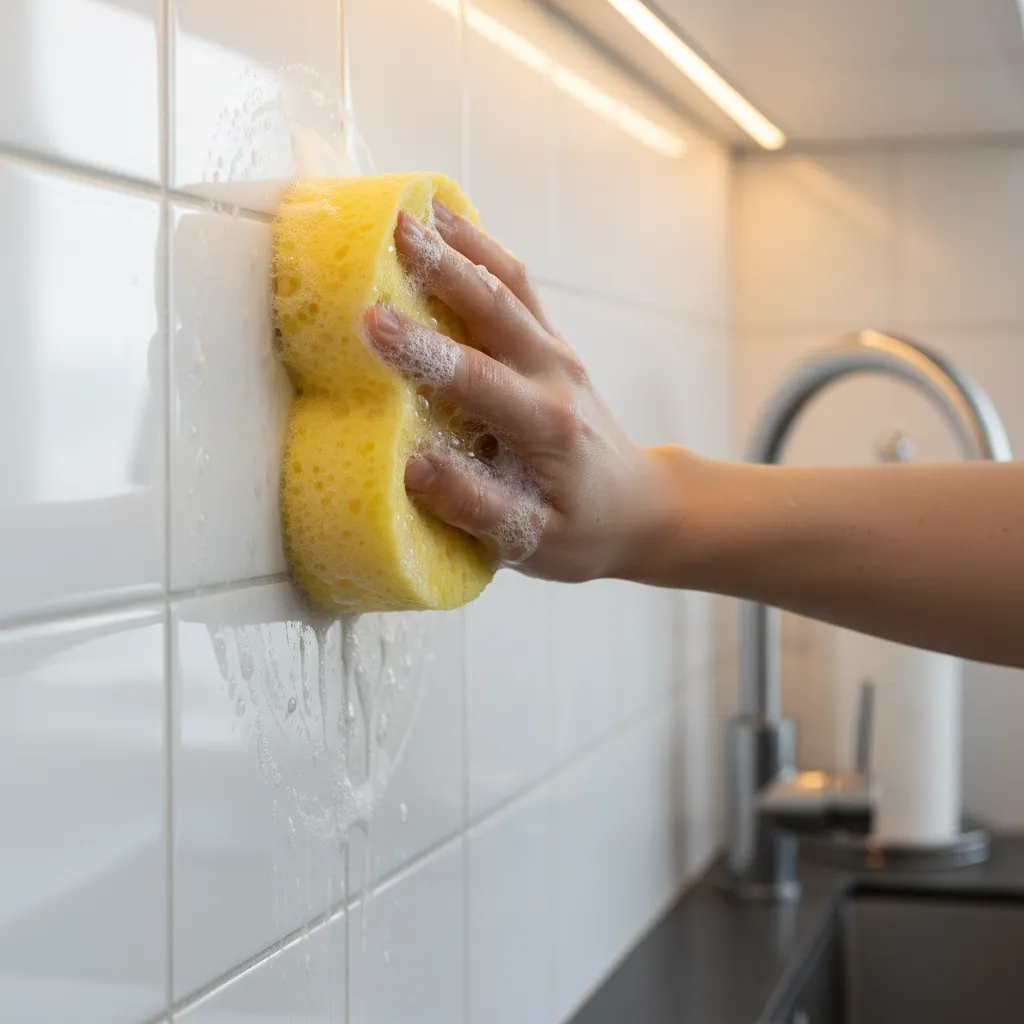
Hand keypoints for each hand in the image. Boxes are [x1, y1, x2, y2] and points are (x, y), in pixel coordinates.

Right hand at [363, 201, 680, 582]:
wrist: (640, 505)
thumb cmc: (586, 529)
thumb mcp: (536, 542)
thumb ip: (476, 507)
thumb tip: (415, 467)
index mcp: (546, 424)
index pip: (476, 378)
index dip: (422, 349)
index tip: (371, 320)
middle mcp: (553, 374)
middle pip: (496, 305)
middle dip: (442, 264)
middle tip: (391, 228)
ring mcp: (555, 352)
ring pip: (510, 282)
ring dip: (463, 241)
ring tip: (415, 205)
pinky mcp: (551, 345)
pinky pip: (516, 286)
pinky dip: (481, 249)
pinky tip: (448, 226)